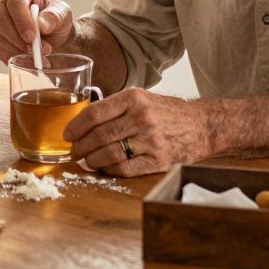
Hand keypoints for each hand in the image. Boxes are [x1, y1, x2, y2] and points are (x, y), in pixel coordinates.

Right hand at [0, 0, 73, 64]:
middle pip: (0, 19)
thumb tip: (41, 24)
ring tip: (35, 57)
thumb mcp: (62, 15)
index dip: (22, 21)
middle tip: (35, 52)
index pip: (16, 2)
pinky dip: (7, 56)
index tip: (32, 37)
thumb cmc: (54, 19)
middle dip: (17, 38)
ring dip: (15, 49)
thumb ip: (54, 17)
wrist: (50, 34)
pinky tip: (22, 59)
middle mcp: (2, 1)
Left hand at [64, 89, 210, 176]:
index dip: (76, 127)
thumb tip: (83, 122)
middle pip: (99, 136)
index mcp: (134, 98)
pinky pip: (124, 169)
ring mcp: (151, 140)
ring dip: (91, 160)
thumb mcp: (142, 98)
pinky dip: (109, 169)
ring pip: (109, 154)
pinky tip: (104, 167)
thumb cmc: (166, 112)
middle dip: (80, 147)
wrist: (201, 125)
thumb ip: (116, 107)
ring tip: (86, 160)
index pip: (95, 114)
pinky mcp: (158, 161)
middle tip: (73, 152)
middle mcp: (142, 118)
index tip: (68, 135)